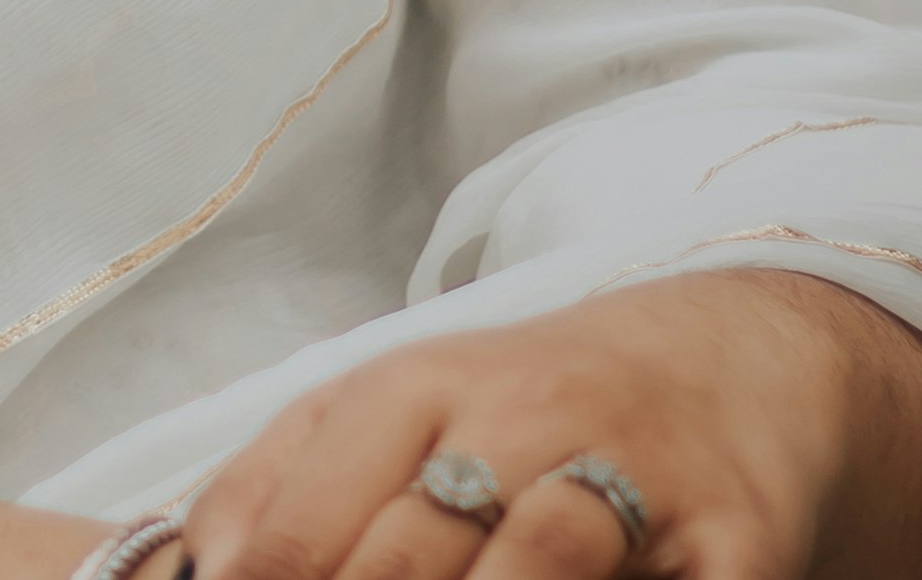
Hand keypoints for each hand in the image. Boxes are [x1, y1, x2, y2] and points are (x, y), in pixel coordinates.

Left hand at [174, 270, 921, 579]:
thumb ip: (284, 483)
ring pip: (540, 560)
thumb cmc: (533, 415)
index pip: (306, 497)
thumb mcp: (403, 411)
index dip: (264, 575)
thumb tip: (182, 565)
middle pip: (411, 541)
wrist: (733, 363)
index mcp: (420, 387)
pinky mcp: (739, 540)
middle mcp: (523, 419)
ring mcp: (635, 478)